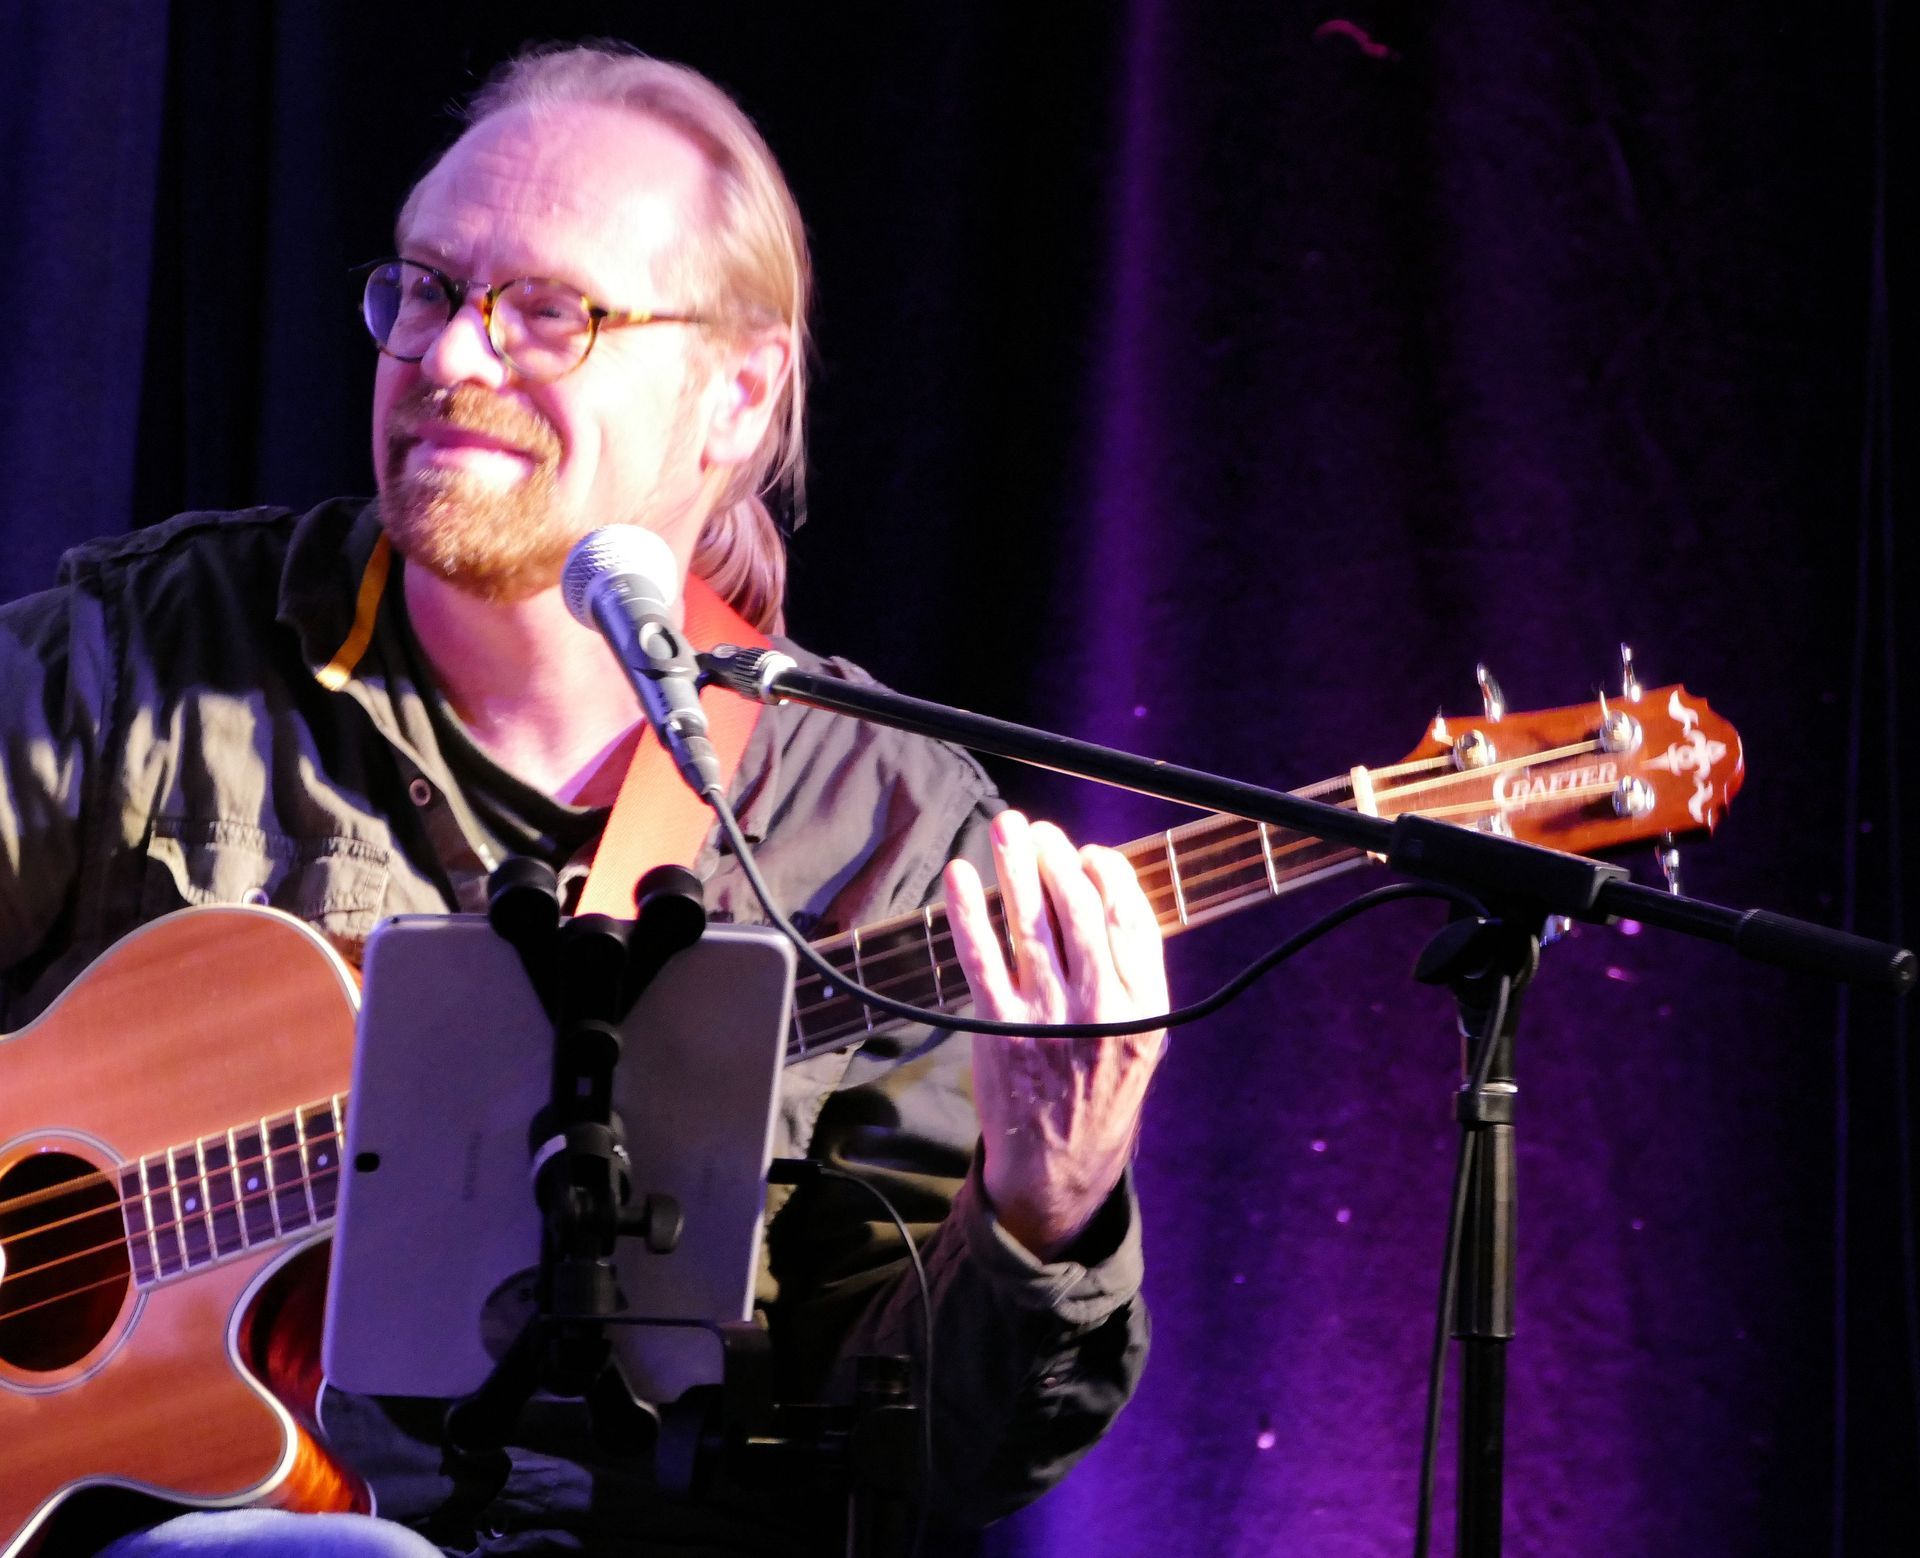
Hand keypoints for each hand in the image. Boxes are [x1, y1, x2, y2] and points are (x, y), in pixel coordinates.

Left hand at [943, 810, 1168, 1259]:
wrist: (1060, 1166)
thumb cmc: (1099, 1088)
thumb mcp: (1141, 1035)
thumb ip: (1130, 973)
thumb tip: (1100, 893)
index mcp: (1145, 1005)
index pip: (1131, 916)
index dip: (1107, 873)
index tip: (1087, 852)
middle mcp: (1102, 1007)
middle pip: (1079, 909)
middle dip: (1056, 858)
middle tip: (1038, 831)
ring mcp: (1049, 1016)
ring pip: (1031, 923)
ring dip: (1016, 866)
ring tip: (1007, 827)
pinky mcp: (1000, 1028)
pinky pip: (982, 956)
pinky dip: (970, 911)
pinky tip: (962, 875)